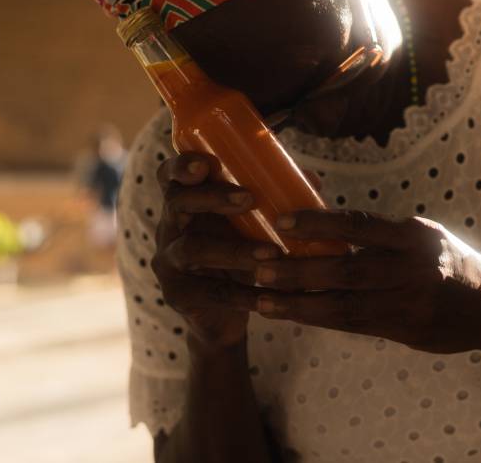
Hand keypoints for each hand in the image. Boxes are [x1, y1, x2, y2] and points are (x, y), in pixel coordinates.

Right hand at [150, 152, 273, 351]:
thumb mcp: (250, 226)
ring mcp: (169, 262)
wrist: (221, 316)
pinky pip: (211, 292)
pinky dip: (244, 293)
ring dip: (235, 250)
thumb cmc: (237, 256)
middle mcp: (169, 228)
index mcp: (184, 203)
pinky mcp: (178, 295)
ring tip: (272, 253)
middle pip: (177, 202)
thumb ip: (273, 201)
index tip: (204, 164)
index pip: (168, 174)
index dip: (181, 165)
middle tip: (249, 198)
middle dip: (212, 197)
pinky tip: (270, 295)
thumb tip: (312, 179)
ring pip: (192, 249)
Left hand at [246, 210, 480, 353]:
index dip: (318, 223)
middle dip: (300, 270)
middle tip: (259, 268)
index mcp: (414, 235)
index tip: (281, 221)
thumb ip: (381, 236)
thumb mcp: (424, 236)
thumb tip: (323, 225)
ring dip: (300, 303)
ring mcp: (410, 303)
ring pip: (345, 305)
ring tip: (263, 301)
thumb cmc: (450, 263)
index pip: (359, 224)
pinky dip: (320, 320)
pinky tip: (293, 316)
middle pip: (346, 269)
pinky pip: (354, 326)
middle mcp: (413, 267)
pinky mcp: (406, 331)